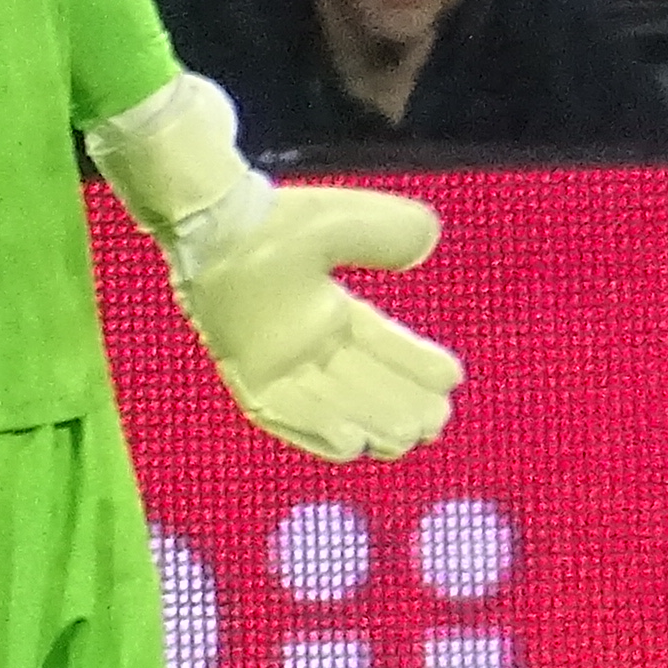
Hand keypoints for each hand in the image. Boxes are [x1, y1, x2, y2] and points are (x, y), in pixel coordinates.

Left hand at [85, 75, 461, 460]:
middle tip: (437, 423)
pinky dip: (315, 431)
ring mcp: (272, 362)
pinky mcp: (244, 376)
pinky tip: (351, 446)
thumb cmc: (274, 221)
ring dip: (368, 425)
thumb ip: (387, 233)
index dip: (416, 364)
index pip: (380, 345)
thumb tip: (427, 242)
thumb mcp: (345, 222)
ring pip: (329, 405)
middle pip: (360, 384)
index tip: (453, 378)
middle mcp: (302, 341)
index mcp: (324, 307)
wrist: (214, 227)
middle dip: (400, 406)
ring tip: (407, 440)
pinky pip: (282, 414)